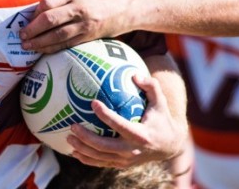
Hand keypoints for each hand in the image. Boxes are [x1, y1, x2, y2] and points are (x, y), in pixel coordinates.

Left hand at [20, 0, 133, 53]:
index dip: (36, 9)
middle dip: (32, 29)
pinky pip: (66, 44)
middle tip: (21, 35)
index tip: (28, 15)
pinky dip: (52, 48)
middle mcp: (78, 9)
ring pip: (56, 35)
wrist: (125, 7)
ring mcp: (83, 25)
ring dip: (39, 42)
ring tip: (26, 46)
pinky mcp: (87, 37)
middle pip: (50, 19)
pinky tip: (42, 50)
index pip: (49, 1)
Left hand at [67, 75, 185, 168]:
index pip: (120, 125)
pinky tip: (74, 152)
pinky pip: (101, 163)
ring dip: (83, 148)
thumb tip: (135, 74)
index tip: (93, 103)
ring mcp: (126, 160)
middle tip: (73, 125)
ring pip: (100, 157)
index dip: (106, 115)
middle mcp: (132, 150)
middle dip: (86, 137)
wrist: (170, 147)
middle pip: (104, 146)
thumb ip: (151, 86)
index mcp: (141, 135)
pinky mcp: (122, 164)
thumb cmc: (162, 119)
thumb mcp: (161, 102)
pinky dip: (87, 159)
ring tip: (68, 138)